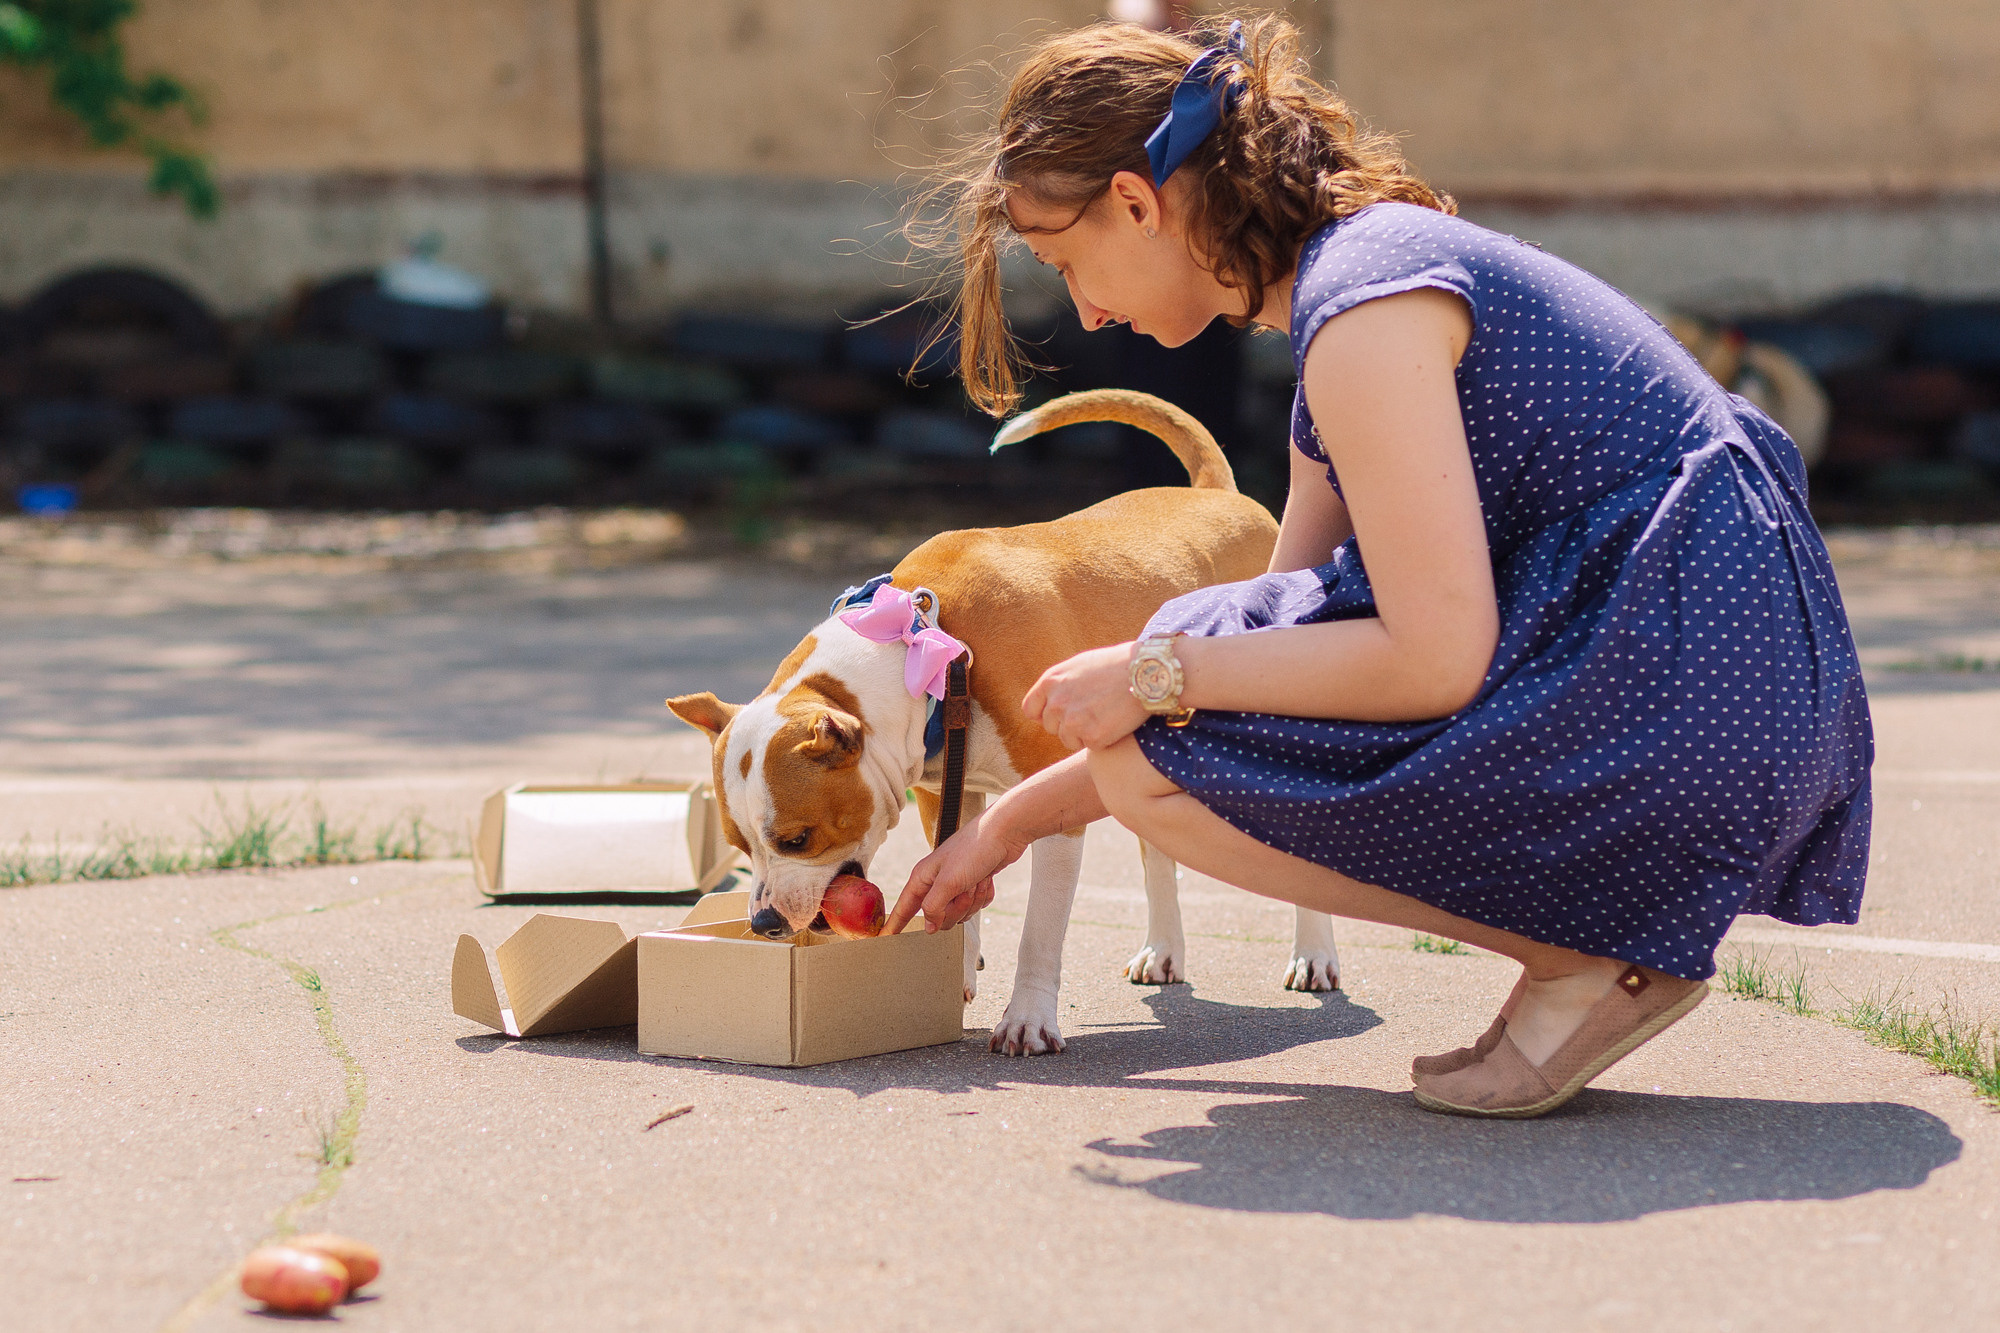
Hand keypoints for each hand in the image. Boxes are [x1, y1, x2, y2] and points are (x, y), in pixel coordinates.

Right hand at [886, 812, 1022, 934]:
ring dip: (973, 900)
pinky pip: (976, 906)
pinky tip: (986, 879)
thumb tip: (929, 928)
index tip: (885, 939)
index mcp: (923, 877)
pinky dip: (984, 896)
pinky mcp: (974, 885)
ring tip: (977, 880)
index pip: (903, 907)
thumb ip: (934, 908)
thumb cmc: (974, 849)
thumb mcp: (948, 882)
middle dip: (956, 908)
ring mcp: (956, 884)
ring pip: (960, 913)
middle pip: (939, 917)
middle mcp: (937, 882)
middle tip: (964, 889)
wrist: (1005, 833)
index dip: (895, 924)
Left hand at [1021, 643, 1150, 749]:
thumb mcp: (1079, 665)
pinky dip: (1103, 739)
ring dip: (1084, 734)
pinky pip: (1090, 746)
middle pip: (1051, 727)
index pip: (1031, 710)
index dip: (1045, 715)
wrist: (1146, 672)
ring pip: (1069, 740)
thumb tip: (1045, 708)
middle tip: (1093, 711)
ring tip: (1105, 715)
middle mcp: (1057, 703)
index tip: (1061, 715)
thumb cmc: (1116, 665)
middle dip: (1069, 724)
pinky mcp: (1093, 737)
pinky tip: (1115, 722)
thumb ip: (1058, 685)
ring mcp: (1073, 721)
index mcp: (1050, 681)